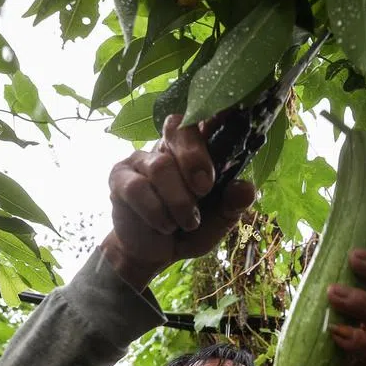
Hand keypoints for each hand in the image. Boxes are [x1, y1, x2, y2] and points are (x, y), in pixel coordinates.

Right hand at [102, 114, 255, 289]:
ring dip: (178, 201)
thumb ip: (233, 204)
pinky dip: (156, 212)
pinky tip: (164, 225)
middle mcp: (168, 147)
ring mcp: (141, 160)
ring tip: (186, 223)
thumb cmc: (190, 229)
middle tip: (204, 188)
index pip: (205, 119)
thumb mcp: (220, 221)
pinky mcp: (119, 178)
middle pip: (179, 128)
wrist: (156, 254)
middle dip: (194, 157)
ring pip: (161, 166)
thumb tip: (246, 188)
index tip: (232, 113)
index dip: (216, 111)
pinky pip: (137, 188)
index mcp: (197, 150)